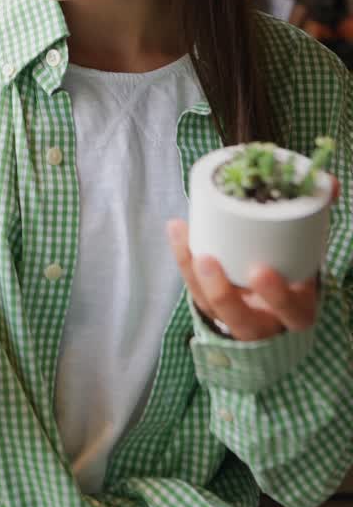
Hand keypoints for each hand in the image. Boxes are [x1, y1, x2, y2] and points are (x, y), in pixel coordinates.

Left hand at [166, 176, 338, 341]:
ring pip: (210, 307)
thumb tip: (329, 183)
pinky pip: (194, 289)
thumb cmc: (296, 266)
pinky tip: (177, 229)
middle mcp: (265, 322)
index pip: (291, 312)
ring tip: (184, 236)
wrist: (279, 295)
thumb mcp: (310, 250)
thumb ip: (316, 217)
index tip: (260, 270)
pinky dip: (183, 259)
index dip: (276, 296)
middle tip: (207, 259)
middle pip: (240, 321)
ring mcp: (235, 318)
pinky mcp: (213, 307)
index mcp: (297, 311)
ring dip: (193, 274)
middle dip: (221, 293)